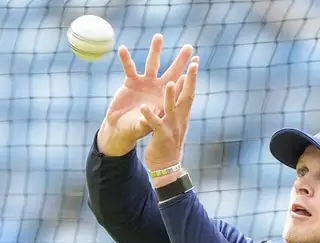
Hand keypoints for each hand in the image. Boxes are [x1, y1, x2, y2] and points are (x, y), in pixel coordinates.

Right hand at [97, 34, 194, 156]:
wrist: (123, 129)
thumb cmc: (137, 129)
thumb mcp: (142, 127)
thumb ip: (146, 121)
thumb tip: (148, 117)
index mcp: (166, 100)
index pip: (180, 87)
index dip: (188, 77)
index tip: (196, 63)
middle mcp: (158, 89)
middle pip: (172, 71)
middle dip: (181, 60)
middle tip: (189, 46)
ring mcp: (145, 83)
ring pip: (152, 63)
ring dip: (155, 50)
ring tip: (159, 36)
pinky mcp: (131, 82)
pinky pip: (129, 68)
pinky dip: (126, 59)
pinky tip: (122, 49)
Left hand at [141, 59, 198, 185]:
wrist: (167, 165)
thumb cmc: (169, 141)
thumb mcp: (177, 122)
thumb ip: (179, 107)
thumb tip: (182, 89)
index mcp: (183, 114)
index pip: (189, 92)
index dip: (192, 77)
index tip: (196, 61)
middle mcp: (180, 119)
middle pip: (187, 96)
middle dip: (190, 80)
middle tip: (193, 63)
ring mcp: (171, 128)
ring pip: (171, 109)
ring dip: (170, 96)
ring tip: (169, 83)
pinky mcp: (161, 136)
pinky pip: (154, 125)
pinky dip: (149, 116)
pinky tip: (143, 108)